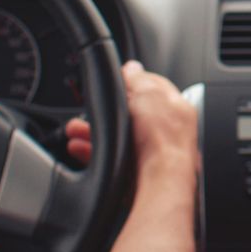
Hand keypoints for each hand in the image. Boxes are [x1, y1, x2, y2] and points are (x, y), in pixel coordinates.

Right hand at [63, 61, 197, 177]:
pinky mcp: (137, 173)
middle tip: (88, 106)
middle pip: (130, 113)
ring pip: (117, 137)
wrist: (160, 183)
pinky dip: (93, 152)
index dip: (131, 81)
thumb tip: (132, 68)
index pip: (152, 86)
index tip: (113, 80)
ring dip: (93, 131)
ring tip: (75, 129)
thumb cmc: (161, 139)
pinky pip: (110, 158)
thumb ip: (138, 79)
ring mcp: (152, 153)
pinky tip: (80, 148)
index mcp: (176, 107)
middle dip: (105, 109)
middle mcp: (166, 131)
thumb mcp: (147, 95)